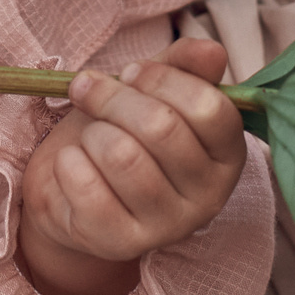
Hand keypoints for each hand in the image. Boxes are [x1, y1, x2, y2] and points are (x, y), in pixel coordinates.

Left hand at [17, 38, 245, 294]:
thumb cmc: (120, 132)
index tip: (130, 73)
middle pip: (161, 127)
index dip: (161, 79)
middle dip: (112, 98)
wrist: (75, 192)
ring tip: (89, 137)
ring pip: (121, 155)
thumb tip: (211, 50)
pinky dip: (68, 163)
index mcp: (226, 154)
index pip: (209, 108)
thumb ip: (181, 66)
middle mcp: (208, 196)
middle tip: (88, 90)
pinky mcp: (123, 243)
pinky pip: (87, 186)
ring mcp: (167, 226)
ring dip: (91, 133)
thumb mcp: (150, 92)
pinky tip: (73, 165)